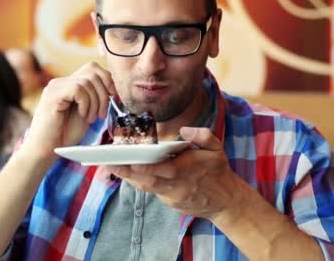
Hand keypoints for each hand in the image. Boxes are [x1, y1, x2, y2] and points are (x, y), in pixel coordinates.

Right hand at [22, 62, 115, 161]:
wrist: (45, 150)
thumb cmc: (64, 135)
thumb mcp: (87, 113)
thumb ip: (95, 99)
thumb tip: (113, 88)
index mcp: (69, 85)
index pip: (93, 68)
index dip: (107, 80)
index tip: (113, 97)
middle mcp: (61, 82)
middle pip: (92, 70)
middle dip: (104, 92)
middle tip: (101, 113)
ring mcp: (55, 86)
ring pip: (87, 81)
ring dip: (95, 102)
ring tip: (90, 118)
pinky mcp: (52, 95)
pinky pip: (78, 89)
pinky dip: (86, 103)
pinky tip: (82, 116)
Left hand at [107, 127, 242, 219]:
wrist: (226, 201)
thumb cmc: (217, 171)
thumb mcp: (216, 148)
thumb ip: (203, 135)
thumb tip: (185, 130)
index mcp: (186, 170)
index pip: (162, 170)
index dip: (144, 167)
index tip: (128, 160)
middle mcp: (176, 185)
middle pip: (147, 180)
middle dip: (126, 171)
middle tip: (107, 161)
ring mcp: (171, 196)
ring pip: (145, 187)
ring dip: (127, 177)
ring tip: (109, 164)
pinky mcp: (169, 202)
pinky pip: (151, 191)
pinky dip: (138, 181)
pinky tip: (124, 171)